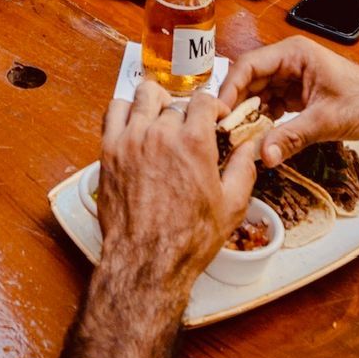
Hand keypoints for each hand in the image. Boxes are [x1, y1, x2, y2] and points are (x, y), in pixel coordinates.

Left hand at [97, 83, 261, 289]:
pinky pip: (114, 111)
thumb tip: (248, 147)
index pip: (203, 100)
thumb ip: (243, 169)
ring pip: (144, 97)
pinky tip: (135, 124)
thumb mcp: (231, 206)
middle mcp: (161, 134)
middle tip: (188, 130)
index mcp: (194, 143)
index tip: (214, 117)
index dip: (213, 106)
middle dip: (186, 114)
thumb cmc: (187, 239)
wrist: (147, 260)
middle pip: (175, 103)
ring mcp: (131, 140)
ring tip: (161, 119)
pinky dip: (126, 110)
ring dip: (156, 104)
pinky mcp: (109, 150)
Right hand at [219, 36, 358, 166]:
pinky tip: (256, 137)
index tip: (219, 113)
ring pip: (257, 94)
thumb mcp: (325, 121)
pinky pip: (269, 104)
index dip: (230, 88)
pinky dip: (262, 121)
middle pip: (249, 80)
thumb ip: (291, 137)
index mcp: (294, 53)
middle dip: (236, 105)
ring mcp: (291, 77)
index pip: (249, 65)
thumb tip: (264, 156)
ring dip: (248, 115)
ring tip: (237, 137)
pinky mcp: (295, 93)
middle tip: (224, 130)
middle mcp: (288, 61)